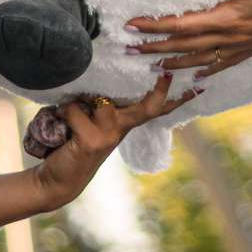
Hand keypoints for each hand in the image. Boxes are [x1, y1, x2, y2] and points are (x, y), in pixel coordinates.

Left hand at [28, 75, 198, 208]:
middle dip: (160, 91)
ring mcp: (109, 136)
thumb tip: (93, 73)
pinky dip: (63, 112)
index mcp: (124, 123)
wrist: (59, 179)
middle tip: (168, 73)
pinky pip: (74, 111)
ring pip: (99, 101)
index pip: (153, 108)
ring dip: (79, 101)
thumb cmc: (73, 142)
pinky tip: (60, 126)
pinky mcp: (92, 141)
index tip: (192, 84)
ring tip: (69, 113)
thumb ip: (98, 105)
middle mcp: (121, 129)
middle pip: (148, 108)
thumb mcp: (91, 122)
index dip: (171, 96)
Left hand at [124, 0, 251, 77]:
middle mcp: (231, 36)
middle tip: (128, 51)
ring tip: (152, 68)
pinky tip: (196, 77)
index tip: (131, 26)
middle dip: (154, 48)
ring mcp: (242, 45)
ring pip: (200, 58)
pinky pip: (223, 64)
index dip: (154, 26)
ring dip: (173, 63)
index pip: (181, 24)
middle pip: (185, 45)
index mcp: (228, 17)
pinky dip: (206, 71)